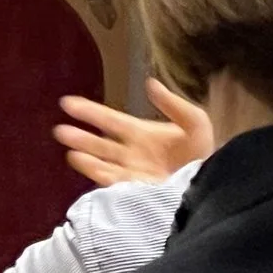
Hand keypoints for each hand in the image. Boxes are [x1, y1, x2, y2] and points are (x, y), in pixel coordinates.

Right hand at [54, 78, 212, 185]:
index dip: (89, 112)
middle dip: (80, 136)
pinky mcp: (134, 189)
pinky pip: (110, 180)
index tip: (67, 103)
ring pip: (100, 161)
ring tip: (68, 146)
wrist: (212, 180)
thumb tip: (150, 83)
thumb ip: (172, 103)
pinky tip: (83, 163)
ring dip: (84, 153)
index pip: (109, 120)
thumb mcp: (194, 121)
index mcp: (140, 133)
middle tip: (60, 129)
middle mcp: (130, 152)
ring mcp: (130, 171)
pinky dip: (96, 171)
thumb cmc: (203, 151)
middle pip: (99, 142)